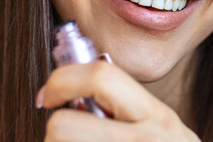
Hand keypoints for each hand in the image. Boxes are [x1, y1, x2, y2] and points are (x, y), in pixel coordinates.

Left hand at [37, 61, 199, 141]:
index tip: (49, 95)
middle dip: (54, 132)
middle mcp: (145, 141)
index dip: (63, 79)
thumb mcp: (163, 130)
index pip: (101, 76)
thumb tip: (73, 88)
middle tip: (65, 138)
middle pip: (64, 126)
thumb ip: (128, 108)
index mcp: (156, 116)